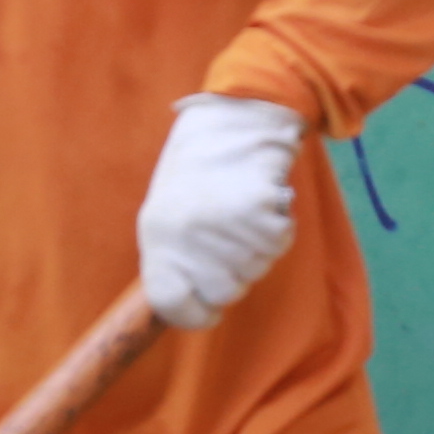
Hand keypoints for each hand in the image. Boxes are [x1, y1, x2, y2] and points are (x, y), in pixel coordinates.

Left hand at [136, 93, 307, 329]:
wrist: (235, 117)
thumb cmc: (200, 166)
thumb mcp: (166, 211)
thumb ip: (172, 257)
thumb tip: (182, 303)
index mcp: (156, 234)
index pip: (171, 304)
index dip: (194, 315)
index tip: (208, 312)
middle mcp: (187, 236)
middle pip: (223, 293)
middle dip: (233, 277)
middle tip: (231, 243)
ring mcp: (223, 227)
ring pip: (254, 269)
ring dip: (255, 249)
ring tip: (242, 211)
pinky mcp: (260, 213)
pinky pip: (277, 243)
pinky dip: (277, 228)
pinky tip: (262, 201)